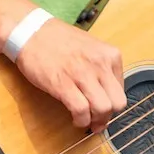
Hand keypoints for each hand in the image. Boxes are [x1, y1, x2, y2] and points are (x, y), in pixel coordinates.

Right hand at [13, 17, 127, 129]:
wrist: (31, 32)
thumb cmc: (58, 40)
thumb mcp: (91, 48)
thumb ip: (102, 68)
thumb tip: (107, 94)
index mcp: (110, 55)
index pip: (122, 90)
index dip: (112, 103)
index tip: (103, 108)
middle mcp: (100, 64)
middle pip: (117, 103)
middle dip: (108, 116)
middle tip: (97, 119)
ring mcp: (82, 74)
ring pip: (102, 109)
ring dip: (95, 121)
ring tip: (86, 120)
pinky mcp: (63, 84)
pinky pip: (81, 111)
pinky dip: (81, 120)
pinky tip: (76, 119)